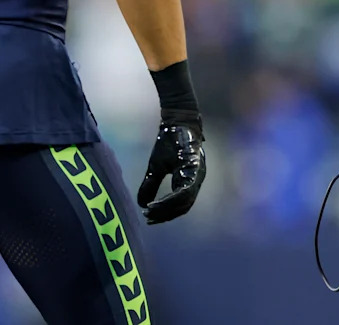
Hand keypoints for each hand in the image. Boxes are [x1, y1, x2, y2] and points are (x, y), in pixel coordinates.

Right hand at [136, 110, 204, 224]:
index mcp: (189, 181)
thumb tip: (141, 203)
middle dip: (166, 215)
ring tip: (151, 211)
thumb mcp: (156, 167)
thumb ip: (151, 185)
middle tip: (149, 218)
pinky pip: (185, 190)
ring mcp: (197, 175)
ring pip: (185, 201)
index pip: (180, 205)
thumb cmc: (168, 143)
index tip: (149, 218)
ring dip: (167, 209)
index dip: (165, 214)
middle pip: (183, 207)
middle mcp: (196, 180)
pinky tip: (157, 203)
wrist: (176, 121)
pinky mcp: (194, 168)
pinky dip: (171, 200)